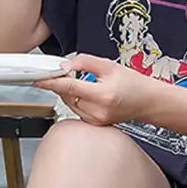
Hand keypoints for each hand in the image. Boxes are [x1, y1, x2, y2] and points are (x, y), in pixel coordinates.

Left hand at [34, 53, 157, 125]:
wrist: (148, 102)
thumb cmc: (133, 84)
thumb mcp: (109, 66)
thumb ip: (84, 63)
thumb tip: (64, 65)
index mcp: (102, 95)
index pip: (68, 87)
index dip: (50, 82)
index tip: (37, 78)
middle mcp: (97, 111)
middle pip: (66, 95)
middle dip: (63, 83)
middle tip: (69, 73)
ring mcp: (95, 120)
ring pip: (69, 103)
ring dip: (69, 92)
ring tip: (87, 84)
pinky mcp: (93, 124)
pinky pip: (76, 109)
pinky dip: (76, 99)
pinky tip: (88, 94)